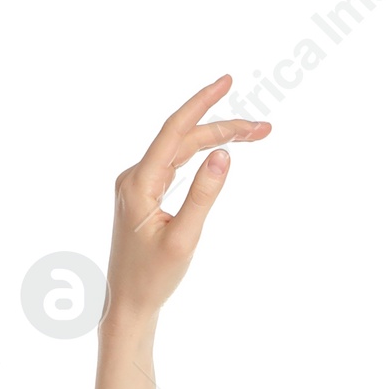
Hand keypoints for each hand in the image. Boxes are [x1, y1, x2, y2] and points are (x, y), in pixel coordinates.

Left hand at [104, 74, 270, 326]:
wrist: (125, 307)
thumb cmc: (151, 280)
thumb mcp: (183, 239)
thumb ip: (203, 195)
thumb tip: (224, 154)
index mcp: (139, 183)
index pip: (175, 130)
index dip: (202, 103)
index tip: (227, 81)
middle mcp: (134, 177)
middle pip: (184, 139)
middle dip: (223, 129)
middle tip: (262, 129)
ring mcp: (138, 185)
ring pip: (181, 150)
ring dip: (215, 140)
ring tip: (253, 136)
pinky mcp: (144, 195)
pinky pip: (175, 164)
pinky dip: (200, 155)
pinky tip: (219, 150)